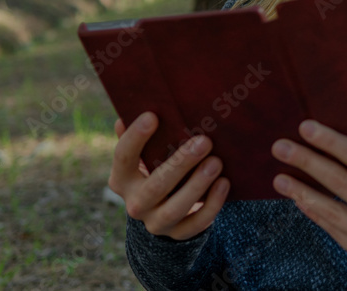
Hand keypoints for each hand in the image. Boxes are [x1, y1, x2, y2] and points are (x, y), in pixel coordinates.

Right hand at [109, 112, 229, 239]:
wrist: (163, 211)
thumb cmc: (156, 169)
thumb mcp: (144, 155)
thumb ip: (135, 137)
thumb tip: (126, 113)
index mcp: (122, 179)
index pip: (123, 158)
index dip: (135, 138)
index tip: (153, 116)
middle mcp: (135, 204)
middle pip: (155, 186)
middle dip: (181, 163)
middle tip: (204, 141)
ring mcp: (156, 222)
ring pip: (175, 208)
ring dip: (197, 185)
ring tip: (216, 162)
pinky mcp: (179, 234)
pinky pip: (196, 223)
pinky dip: (212, 204)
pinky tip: (224, 183)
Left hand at [271, 120, 346, 279]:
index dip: (330, 141)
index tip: (307, 127)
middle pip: (337, 182)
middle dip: (306, 162)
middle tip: (280, 146)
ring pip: (328, 210)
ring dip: (301, 191)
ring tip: (279, 177)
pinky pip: (335, 230)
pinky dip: (317, 214)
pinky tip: (303, 201)